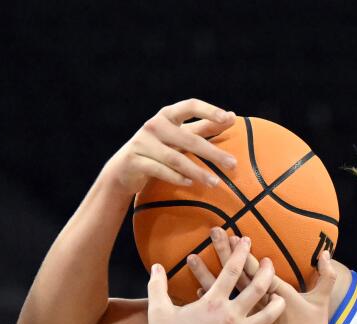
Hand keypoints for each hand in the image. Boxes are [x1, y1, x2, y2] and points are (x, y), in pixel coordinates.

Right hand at [103, 99, 238, 195]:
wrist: (124, 169)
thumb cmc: (159, 148)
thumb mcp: (179, 136)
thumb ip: (204, 127)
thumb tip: (233, 116)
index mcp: (167, 115)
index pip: (190, 106)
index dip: (209, 111)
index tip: (228, 119)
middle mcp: (154, 125)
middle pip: (189, 138)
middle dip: (213, 153)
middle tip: (233, 164)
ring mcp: (143, 143)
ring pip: (175, 158)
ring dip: (197, 172)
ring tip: (215, 183)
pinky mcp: (135, 161)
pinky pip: (160, 170)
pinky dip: (176, 177)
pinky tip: (191, 184)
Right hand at [146, 236, 283, 323]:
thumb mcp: (158, 311)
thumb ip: (157, 286)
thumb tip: (155, 266)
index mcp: (212, 302)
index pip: (231, 269)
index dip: (241, 252)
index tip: (247, 241)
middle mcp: (230, 316)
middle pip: (258, 288)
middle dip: (267, 272)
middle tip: (270, 263)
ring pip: (268, 317)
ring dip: (278, 306)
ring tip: (282, 299)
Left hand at [190, 230, 336, 323]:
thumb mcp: (322, 304)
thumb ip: (326, 277)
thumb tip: (326, 253)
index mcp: (276, 294)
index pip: (256, 269)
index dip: (244, 252)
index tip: (234, 235)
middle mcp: (256, 305)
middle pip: (236, 274)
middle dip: (225, 252)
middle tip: (214, 232)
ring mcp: (245, 320)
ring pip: (222, 293)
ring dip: (206, 275)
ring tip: (192, 258)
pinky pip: (218, 315)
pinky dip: (207, 303)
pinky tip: (196, 290)